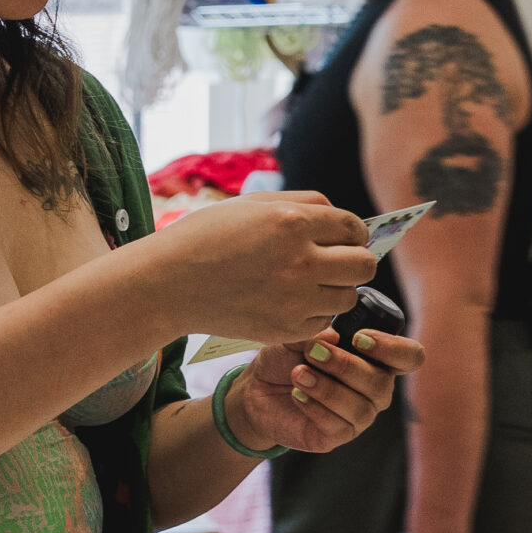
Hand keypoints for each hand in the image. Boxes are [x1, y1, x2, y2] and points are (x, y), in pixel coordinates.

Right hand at [147, 191, 377, 343]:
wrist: (168, 284)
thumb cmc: (207, 237)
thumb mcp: (253, 204)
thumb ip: (304, 203)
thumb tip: (342, 217)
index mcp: (292, 222)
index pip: (353, 228)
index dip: (353, 232)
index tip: (344, 237)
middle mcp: (300, 261)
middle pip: (364, 266)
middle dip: (355, 260)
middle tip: (335, 261)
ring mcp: (294, 299)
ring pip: (349, 297)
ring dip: (337, 288)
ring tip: (311, 282)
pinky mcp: (285, 329)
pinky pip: (324, 322)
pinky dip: (316, 313)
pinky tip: (293, 302)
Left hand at [225, 328, 425, 454]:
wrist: (257, 389)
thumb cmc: (288, 358)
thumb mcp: (299, 337)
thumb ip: (318, 333)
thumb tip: (333, 336)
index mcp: (377, 360)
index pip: (410, 357)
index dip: (393, 348)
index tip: (359, 338)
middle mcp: (375, 390)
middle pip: (381, 384)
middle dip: (345, 366)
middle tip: (313, 353)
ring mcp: (359, 416)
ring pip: (360, 407)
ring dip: (327, 388)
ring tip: (298, 374)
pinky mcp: (336, 437)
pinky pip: (337, 426)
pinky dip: (315, 407)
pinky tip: (297, 394)